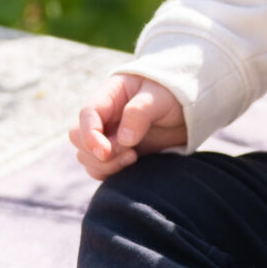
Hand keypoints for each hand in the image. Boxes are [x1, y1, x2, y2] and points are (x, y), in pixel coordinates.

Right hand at [69, 71, 188, 179]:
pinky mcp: (116, 154)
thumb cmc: (173, 94)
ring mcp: (108, 136)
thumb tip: (124, 139)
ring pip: (86, 157)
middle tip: (130, 153)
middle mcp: (103, 117)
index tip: (104, 152)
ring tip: (134, 158)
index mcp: (110, 95)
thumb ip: (140, 112)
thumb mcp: (160, 97)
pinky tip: (133, 166)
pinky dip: (110, 173)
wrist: (188, 110)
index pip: (87, 115)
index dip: (89, 135)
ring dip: (105, 165)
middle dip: (97, 153)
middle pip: (78, 138)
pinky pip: (100, 169)